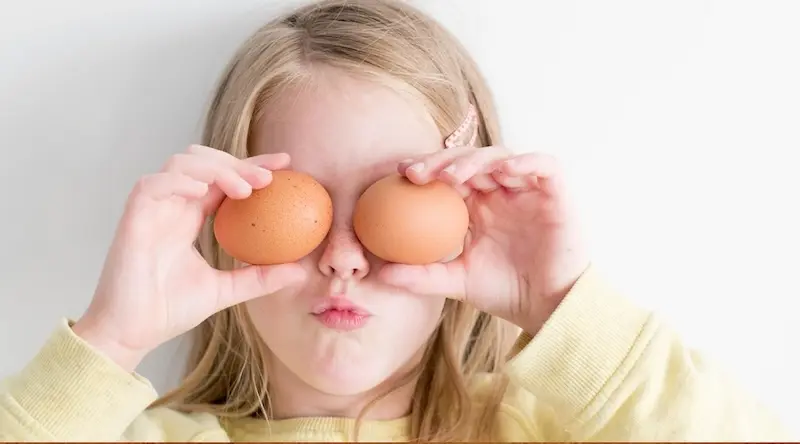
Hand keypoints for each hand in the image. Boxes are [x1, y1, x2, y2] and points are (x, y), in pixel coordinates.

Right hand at [73, 145, 306, 370]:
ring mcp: (152, 209)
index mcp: (189, 217)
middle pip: (204, 161)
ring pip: (181, 163)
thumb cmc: (169, 311)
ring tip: (243, 189)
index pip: (223, 179)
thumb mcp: (226, 290)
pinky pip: (153, 184)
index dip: (252, 166)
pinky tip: (203, 189)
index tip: (285, 165)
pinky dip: (179, 180)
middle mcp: (172, 206)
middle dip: (238, 162)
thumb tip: (300, 272)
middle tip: (269, 178)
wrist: (131, 333)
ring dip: (215, 168)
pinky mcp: (133, 217)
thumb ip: (259, 278)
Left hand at [378, 146, 589, 334]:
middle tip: (416, 173)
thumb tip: (380, 275)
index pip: (449, 175)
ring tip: (451, 176)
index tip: (399, 174)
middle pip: (469, 160)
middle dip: (441, 160)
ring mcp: (528, 190)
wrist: (549, 308)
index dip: (426, 168)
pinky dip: (525, 162)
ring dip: (475, 161)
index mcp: (477, 206)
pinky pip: (544, 166)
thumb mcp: (457, 282)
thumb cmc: (505, 292)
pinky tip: (502, 171)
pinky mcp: (557, 192)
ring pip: (501, 157)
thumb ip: (421, 276)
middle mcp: (501, 192)